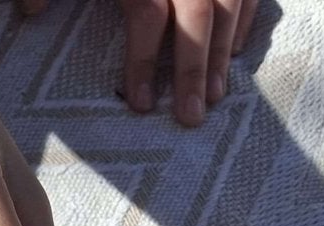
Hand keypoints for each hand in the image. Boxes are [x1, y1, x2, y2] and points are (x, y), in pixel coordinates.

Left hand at [117, 0, 258, 125]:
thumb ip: (122, 10)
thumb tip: (79, 31)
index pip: (147, 14)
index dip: (143, 60)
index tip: (142, 104)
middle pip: (195, 14)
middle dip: (193, 69)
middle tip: (191, 116)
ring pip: (226, 4)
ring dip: (220, 53)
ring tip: (215, 95)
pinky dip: (244, 21)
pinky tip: (235, 51)